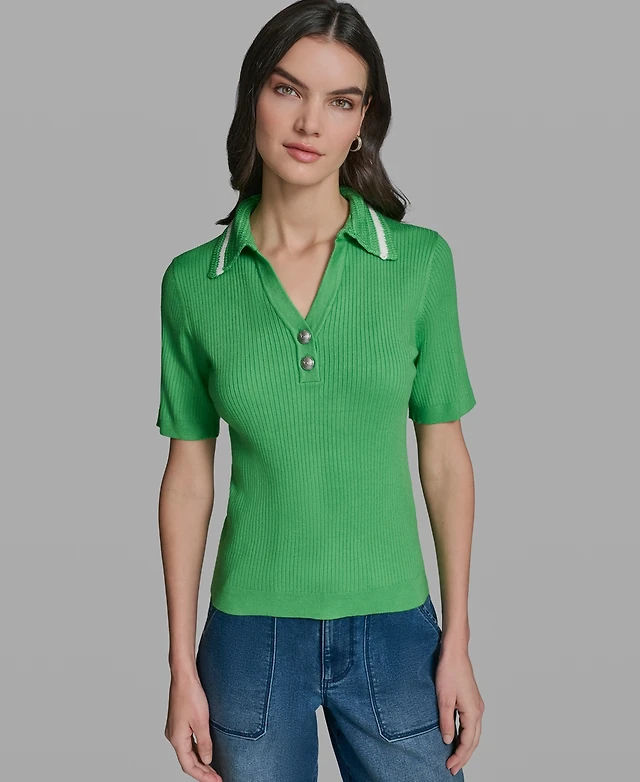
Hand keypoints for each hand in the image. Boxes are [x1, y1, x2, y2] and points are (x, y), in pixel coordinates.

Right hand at [164, 673, 223, 780]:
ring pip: (187, 752)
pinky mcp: (178, 723)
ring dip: (200, 761)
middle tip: (217, 778)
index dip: (202, 776)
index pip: (189, 766)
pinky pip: (187, 743)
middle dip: (202, 771)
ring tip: (213, 769)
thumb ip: (205, 743)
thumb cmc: (190, 695)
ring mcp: (174, 729)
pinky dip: (196, 750)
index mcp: (176, 739)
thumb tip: (207, 759)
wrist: (184, 676)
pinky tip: (205, 751)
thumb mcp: (202, 722)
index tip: (215, 781)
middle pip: (187, 761)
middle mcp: (173, 737)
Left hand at [436, 647, 484, 775]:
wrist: (455, 652)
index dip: (459, 757)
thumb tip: (448, 740)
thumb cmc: (449, 671)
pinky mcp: (471, 700)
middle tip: (452, 768)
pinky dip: (465, 734)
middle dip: (464, 756)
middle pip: (473, 741)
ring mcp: (476, 705)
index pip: (467, 742)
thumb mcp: (443, 699)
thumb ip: (446, 722)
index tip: (449, 766)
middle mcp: (478, 711)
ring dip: (465, 746)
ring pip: (473, 733)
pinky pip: (471, 724)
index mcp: (473, 712)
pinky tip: (456, 737)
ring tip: (454, 757)